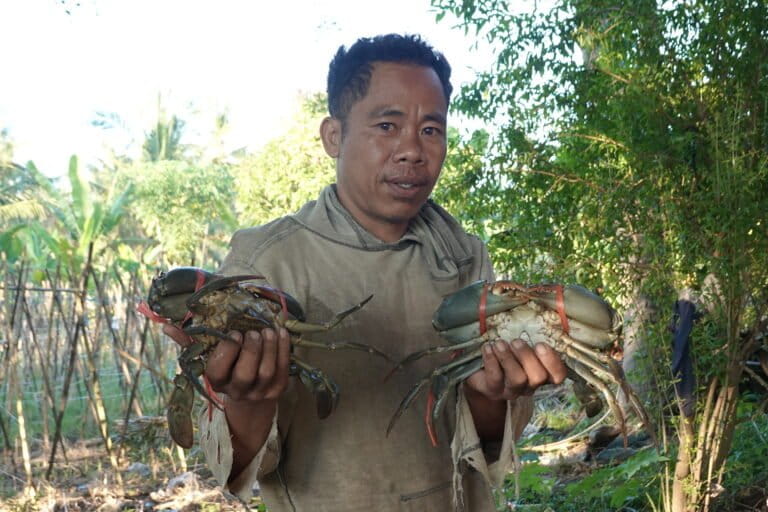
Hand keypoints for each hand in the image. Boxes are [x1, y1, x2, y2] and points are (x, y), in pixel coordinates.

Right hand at [162, 324, 291, 402]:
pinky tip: (281, 332)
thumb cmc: (227, 369)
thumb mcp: (208, 358)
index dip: (227, 351)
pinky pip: (284, 370)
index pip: (218, 371)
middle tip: (252, 332)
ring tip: (268, 330)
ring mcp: (260, 392)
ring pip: (267, 372)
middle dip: (251, 350)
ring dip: (269, 348)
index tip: (233, 333)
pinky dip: (284, 349)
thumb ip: (189, 342)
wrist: (251, 398)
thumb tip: (167, 327)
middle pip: (245, 374)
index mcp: (217, 382)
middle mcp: (238, 391)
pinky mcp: (278, 390)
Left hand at [465, 339, 566, 401]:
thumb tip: (533, 309)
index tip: (540, 344)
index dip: (552, 362)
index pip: (558, 375)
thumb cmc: (506, 349)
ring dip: (508, 358)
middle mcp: (530, 385)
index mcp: (542, 372)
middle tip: (516, 341)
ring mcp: (512, 390)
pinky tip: (487, 348)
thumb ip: (531, 333)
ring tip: (499, 343)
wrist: (479, 368)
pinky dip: (491, 361)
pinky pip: (495, 379)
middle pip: (538, 377)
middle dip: (527, 357)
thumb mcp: (520, 341)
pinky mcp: (494, 391)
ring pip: (518, 379)